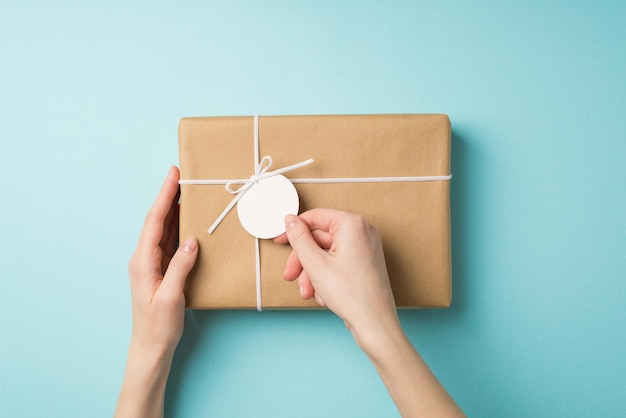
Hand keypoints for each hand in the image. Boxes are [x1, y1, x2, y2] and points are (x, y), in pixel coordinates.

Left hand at [127, 166, 197, 355]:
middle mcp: (144, 257)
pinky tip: (187, 218)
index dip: (164, 196)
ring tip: (186, 189)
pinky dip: (179, 226)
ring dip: (174, 208)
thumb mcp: (170, 297)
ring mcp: (152, 263)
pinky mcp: (161, 269)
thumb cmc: (158, 325)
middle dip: (169, 195)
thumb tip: (192, 240)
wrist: (151, 346)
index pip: (155, 221)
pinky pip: (170, 241)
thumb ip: (180, 267)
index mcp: (142, 261)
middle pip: (158, 219)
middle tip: (182, 173)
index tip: (173, 175)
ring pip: (164, 228)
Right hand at [275, 209, 398, 346]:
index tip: (281, 240)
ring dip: (312, 273)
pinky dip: (326, 277)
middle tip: (291, 275)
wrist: (374, 324)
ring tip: (308, 292)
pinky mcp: (365, 263)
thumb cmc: (353, 295)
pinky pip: (337, 263)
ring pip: (326, 253)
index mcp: (352, 224)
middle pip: (320, 239)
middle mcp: (362, 232)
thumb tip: (291, 221)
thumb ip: (299, 238)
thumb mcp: (315, 263)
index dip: (294, 230)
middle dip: (303, 261)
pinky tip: (323, 295)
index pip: (315, 217)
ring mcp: (366, 248)